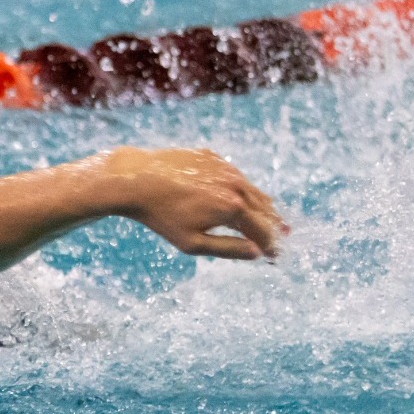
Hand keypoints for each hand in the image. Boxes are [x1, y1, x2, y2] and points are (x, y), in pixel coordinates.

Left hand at [99, 147, 286, 259]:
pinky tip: (239, 199)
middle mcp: (235, 184)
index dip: (271, 245)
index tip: (274, 256)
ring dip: (261, 206)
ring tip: (267, 219)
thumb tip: (256, 253)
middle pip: (264, 209)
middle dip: (273, 226)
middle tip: (279, 238)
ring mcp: (225, 168)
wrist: (134, 180)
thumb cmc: (161, 216)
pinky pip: (233, 175)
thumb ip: (227, 249)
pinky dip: (241, 189)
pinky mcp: (212, 157)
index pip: (263, 230)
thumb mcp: (192, 243)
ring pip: (252, 189)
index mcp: (233, 208)